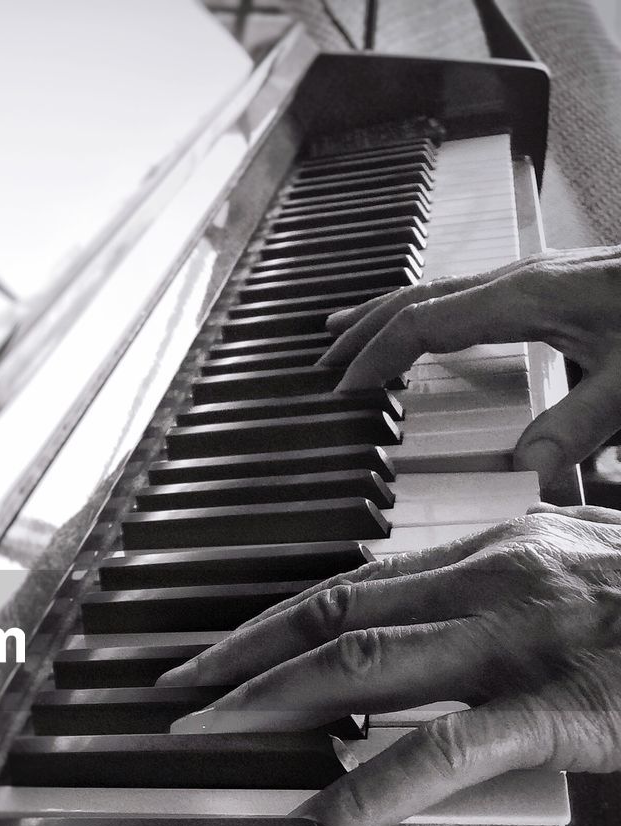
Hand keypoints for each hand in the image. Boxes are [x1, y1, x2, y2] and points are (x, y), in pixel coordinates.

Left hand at [157, 507, 620, 825]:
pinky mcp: (569, 706)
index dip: (265, 621)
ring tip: (198, 739)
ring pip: (361, 666)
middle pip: (328, 617)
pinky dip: (371, 787)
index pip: (345, 586)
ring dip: (264, 703)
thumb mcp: (581, 568)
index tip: (208, 651)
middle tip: (169, 694)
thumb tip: (428, 621)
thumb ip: (504, 590)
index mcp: (493, 552)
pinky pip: (447, 750)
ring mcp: (525, 640)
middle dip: (236, 657)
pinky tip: (319, 825)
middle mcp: (492, 580)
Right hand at [319, 247, 620, 483]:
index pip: (423, 323)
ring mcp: (536, 275)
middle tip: (320, 364)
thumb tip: (525, 475)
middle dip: (362, 330)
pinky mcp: (552, 282)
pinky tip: (426, 329)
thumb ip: (581, 426)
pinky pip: (465, 292)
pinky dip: (425, 311)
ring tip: (345, 333)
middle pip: (417, 296)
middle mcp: (522, 278)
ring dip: (387, 312)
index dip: (375, 356)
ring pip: (438, 288)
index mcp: (527, 298)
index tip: (342, 391)